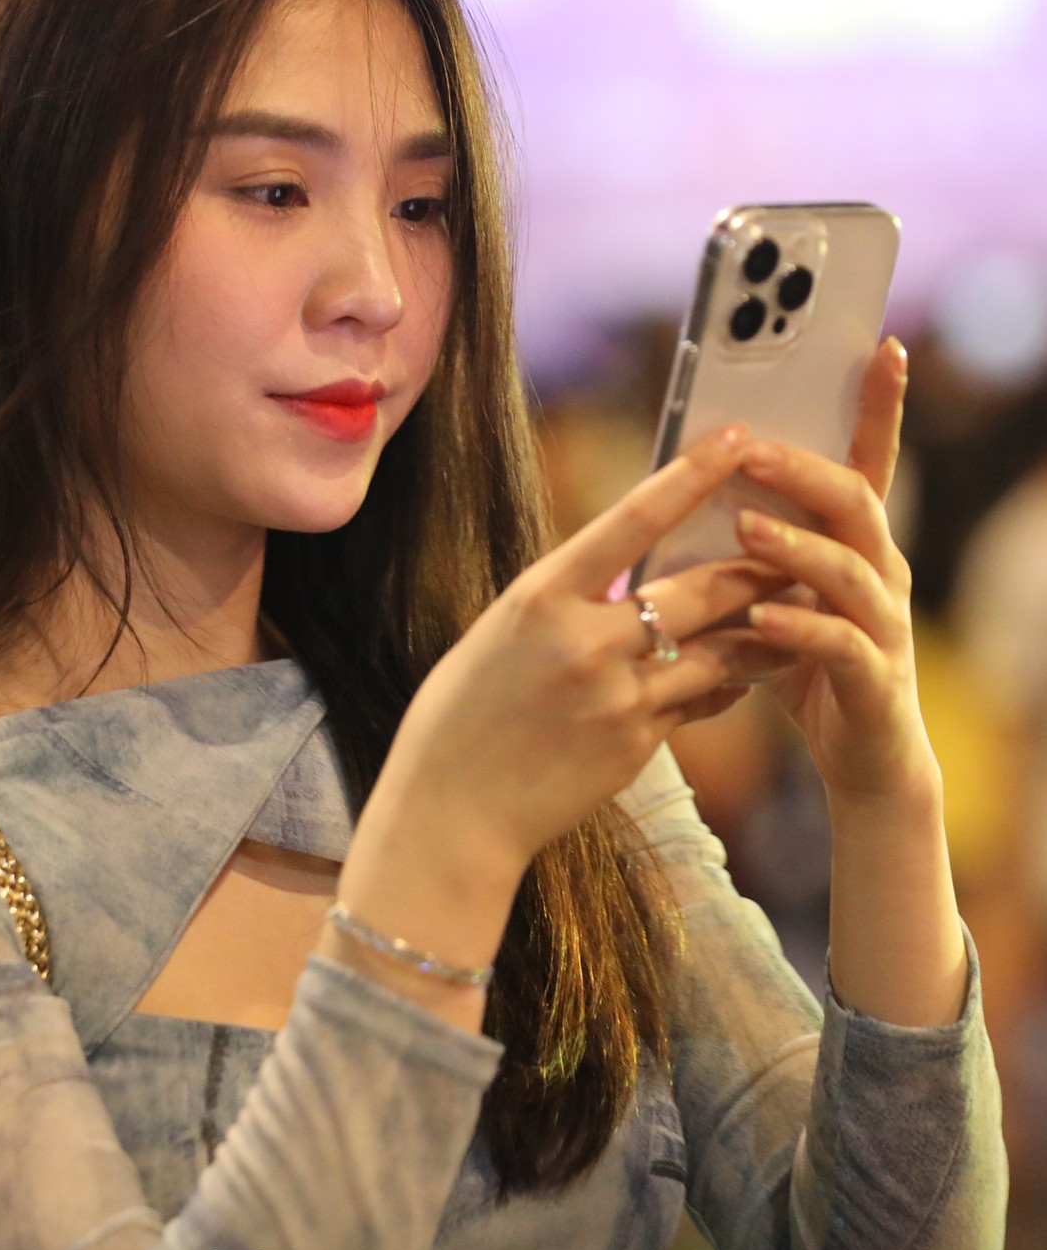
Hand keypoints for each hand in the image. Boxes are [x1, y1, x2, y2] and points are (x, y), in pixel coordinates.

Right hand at [371, 423, 788, 879]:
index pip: (632, 519)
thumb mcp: (502, 633)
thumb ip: (566, 602)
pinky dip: (727, 680)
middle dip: (757, 562)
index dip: (692, 475)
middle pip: (699, 588)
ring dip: (763, 625)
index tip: (737, 438)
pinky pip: (703, 702)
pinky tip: (745, 671)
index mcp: (540, 597)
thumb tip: (625, 576)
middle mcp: (585, 641)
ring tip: (800, 602)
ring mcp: (617, 697)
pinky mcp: (637, 745)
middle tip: (800, 537)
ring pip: (720, 648)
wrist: (449, 811)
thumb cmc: (462, 713)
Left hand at [734, 337, 937, 803]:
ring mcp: (884, 625)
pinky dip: (798, 628)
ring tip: (744, 527)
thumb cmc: (804, 665)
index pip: (868, 460)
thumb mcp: (772, 593)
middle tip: (746, 447)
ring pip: (850, 568)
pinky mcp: (875, 680)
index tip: (882, 345)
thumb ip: (743, 547)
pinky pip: (841, 644)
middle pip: (852, 501)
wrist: (862, 760)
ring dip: (795, 544)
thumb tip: (680, 491)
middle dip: (801, 468)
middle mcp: (881, 572)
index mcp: (855, 543)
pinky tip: (758, 618)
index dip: (880, 405)